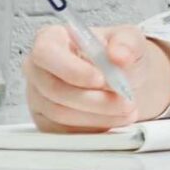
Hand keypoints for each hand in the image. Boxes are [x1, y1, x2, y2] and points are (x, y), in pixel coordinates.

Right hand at [23, 24, 169, 131]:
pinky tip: (115, 118)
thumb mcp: (130, 39)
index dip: (71, 68)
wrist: (125, 80)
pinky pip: (65, 130)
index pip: (46, 52)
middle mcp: (39, 68)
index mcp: (51, 39)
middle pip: (54, 88)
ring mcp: (39, 96)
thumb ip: (127, 43)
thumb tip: (119, 55)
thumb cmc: (118, 56)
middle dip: (93, 98)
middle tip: (124, 99)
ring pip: (60, 112)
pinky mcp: (47, 121)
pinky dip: (94, 127)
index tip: (101, 78)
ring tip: (127, 109)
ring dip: (98, 114)